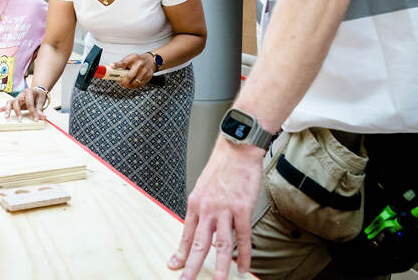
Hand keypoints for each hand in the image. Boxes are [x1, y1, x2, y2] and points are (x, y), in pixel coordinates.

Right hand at [0, 86, 47, 121]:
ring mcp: (17, 98)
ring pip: (10, 103)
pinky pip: (7, 105)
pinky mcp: (14, 102)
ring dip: (8, 110)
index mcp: (29, 92)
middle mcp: (21, 94)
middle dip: (18, 111)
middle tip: (20, 119)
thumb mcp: (42, 100)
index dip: (33, 112)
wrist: (37, 91)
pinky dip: (2, 108)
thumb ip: (41, 108)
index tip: (36, 119)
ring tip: (6, 117)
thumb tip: (42, 117)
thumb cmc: (38, 95)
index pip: (29, 103)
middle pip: (17, 102)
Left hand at [112, 53, 155, 88]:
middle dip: (124, 82)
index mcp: (133, 58)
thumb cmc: (138, 60)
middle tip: (121, 83)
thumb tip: (112, 67)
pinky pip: (140, 85)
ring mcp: (145, 71)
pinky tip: (133, 83)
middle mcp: (140, 64)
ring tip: (127, 83)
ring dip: (129, 85)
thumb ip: (122, 63)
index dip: (117, 65)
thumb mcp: (130, 58)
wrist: (150, 60)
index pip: (124, 62)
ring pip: (135, 82)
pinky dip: (135, 86)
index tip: (112, 66)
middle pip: (130, 76)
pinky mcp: (148, 76)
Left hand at [168, 137, 264, 279]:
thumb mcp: (203, 187)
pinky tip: (243, 266)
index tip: (173, 266)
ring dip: (219, 267)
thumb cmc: (222, 166)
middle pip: (199, 244)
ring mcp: (225, 210)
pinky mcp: (242, 209)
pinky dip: (244, 254)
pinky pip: (243, 237)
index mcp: (195, 203)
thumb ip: (201, 207)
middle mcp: (207, 209)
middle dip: (191, 266)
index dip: (180, 252)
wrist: (236, 149)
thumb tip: (199, 223)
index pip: (187, 234)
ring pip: (221, 245)